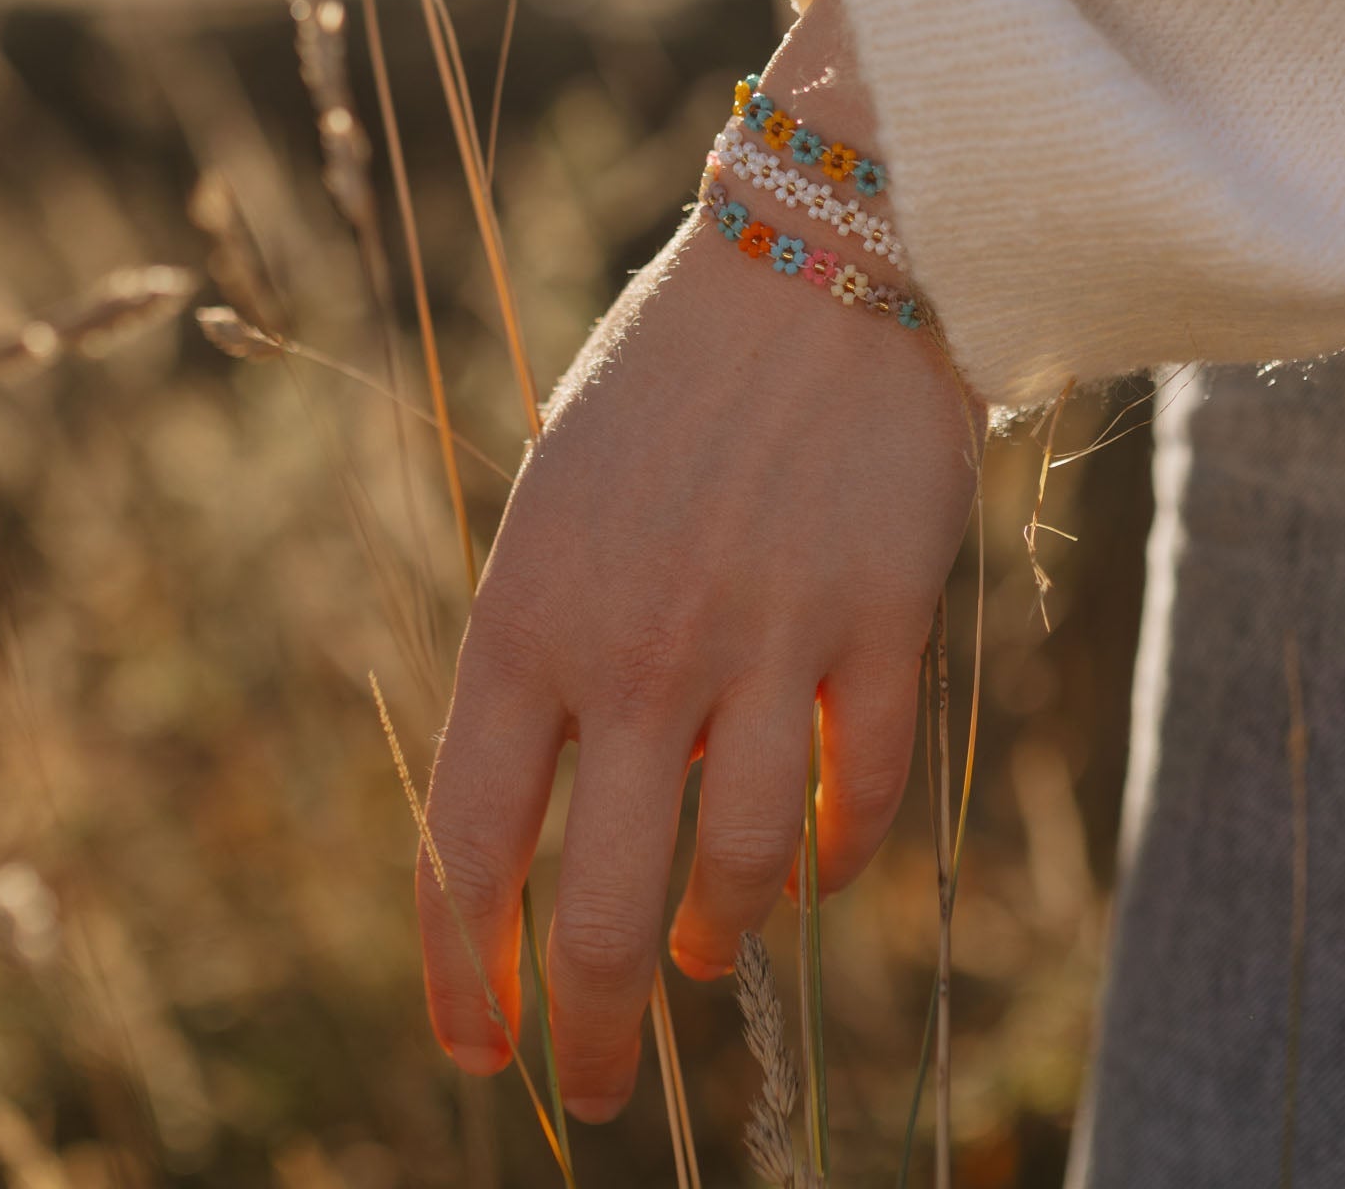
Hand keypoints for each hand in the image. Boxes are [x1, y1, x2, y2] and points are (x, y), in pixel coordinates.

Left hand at [417, 0, 981, 1119]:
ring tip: (711, 956)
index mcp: (530, 615)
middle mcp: (636, 651)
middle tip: (606, 1087)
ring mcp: (763, 641)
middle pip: (605, 907)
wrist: (812, 257)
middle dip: (600, 1028)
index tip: (481, 1050)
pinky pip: (860, 791)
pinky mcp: (878, 621)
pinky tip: (819, 861)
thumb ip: (550, 648)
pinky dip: (838, 851)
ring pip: (743, 873)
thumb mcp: (562, 504)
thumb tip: (568, 801)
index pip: (469, 846)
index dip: (467, 974)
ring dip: (724, 942)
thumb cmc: (668, 380)